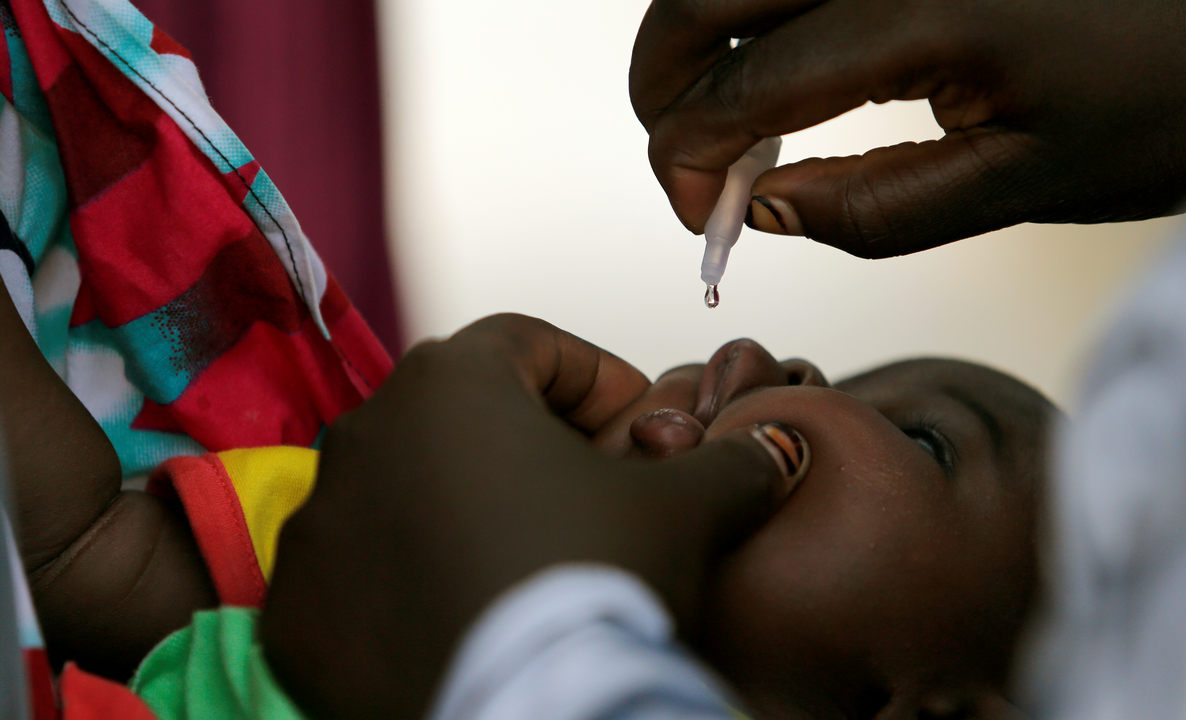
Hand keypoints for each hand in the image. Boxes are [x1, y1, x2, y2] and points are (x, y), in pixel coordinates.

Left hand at [260, 314, 803, 719]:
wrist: (529, 711)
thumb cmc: (598, 583)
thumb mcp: (687, 507)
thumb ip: (730, 459)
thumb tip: (769, 449)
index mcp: (450, 382)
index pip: (531, 343)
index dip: (598, 378)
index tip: (639, 427)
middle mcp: (365, 433)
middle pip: (463, 414)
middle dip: (531, 444)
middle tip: (591, 496)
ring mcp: (317, 523)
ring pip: (404, 490)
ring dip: (464, 508)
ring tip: (528, 560)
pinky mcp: (296, 609)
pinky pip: (357, 573)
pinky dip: (406, 581)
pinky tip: (465, 613)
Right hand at [631, 0, 1185, 256]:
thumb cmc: (1176, 96)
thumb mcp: (1026, 184)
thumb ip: (876, 208)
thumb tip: (762, 211)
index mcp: (924, 10)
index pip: (748, 84)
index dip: (692, 154)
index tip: (695, 210)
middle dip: (663, 81)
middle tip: (675, 155)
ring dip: (700, 29)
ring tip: (717, 106)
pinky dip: (757, 4)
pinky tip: (774, 48)